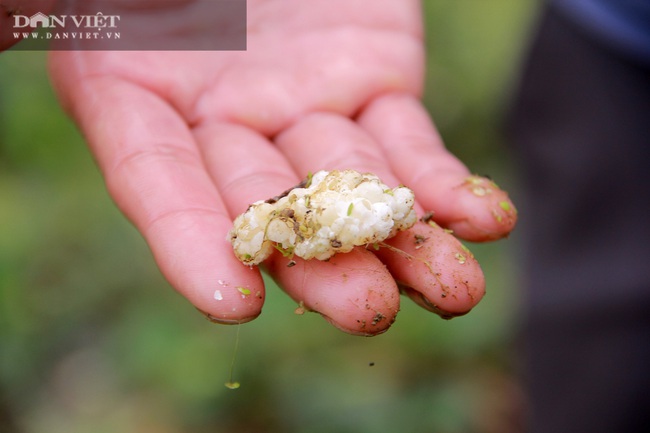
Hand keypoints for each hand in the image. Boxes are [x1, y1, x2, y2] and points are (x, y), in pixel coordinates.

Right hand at [48, 0, 515, 334]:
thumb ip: (79, 18)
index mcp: (137, 94)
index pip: (157, 181)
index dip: (188, 241)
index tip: (231, 304)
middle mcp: (223, 118)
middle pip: (269, 207)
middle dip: (320, 264)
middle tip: (366, 310)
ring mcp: (303, 108)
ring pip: (353, 191)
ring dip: (404, 244)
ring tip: (456, 288)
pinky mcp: (375, 85)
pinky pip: (411, 147)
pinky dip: (445, 187)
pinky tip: (484, 220)